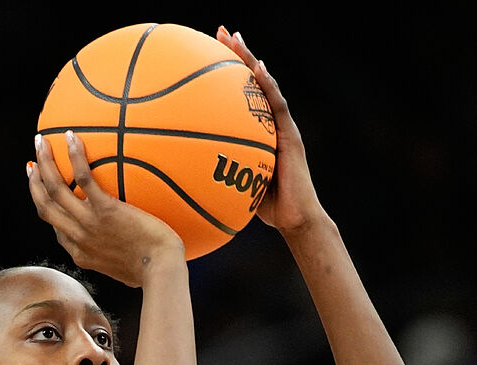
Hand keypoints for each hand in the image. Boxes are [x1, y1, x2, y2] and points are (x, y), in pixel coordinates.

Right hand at [28, 131, 183, 286]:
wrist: (161, 272)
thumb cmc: (155, 273)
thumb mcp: (130, 272)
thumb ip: (123, 257)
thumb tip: (134, 246)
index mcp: (82, 254)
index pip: (57, 229)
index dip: (47, 209)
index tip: (44, 193)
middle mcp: (79, 239)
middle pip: (45, 207)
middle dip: (34, 182)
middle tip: (31, 163)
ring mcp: (90, 224)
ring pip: (55, 189)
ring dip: (44, 163)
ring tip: (41, 141)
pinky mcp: (106, 210)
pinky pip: (84, 178)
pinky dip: (74, 156)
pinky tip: (72, 136)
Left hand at [215, 27, 323, 234]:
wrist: (296, 221)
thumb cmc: (265, 209)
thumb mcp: (234, 187)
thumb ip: (216, 173)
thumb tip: (179, 174)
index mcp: (256, 132)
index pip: (238, 96)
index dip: (224, 73)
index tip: (204, 53)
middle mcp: (270, 124)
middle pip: (252, 81)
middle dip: (236, 55)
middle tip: (219, 31)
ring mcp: (283, 127)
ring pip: (266, 85)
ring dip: (251, 60)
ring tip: (236, 38)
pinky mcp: (292, 136)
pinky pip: (279, 107)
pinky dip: (269, 86)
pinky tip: (259, 69)